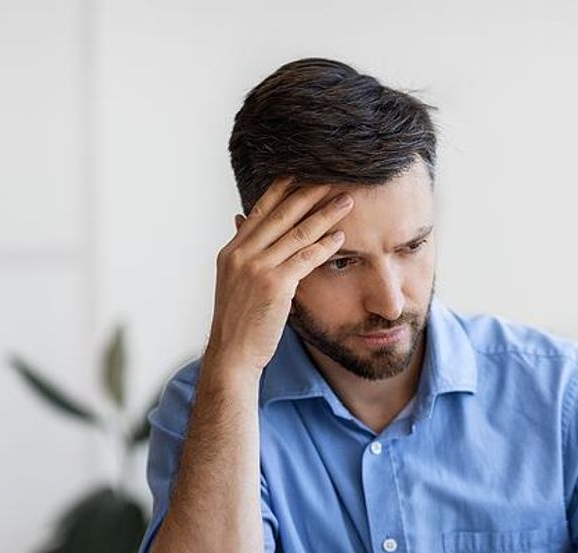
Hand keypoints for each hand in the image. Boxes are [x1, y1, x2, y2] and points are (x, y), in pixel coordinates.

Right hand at [204, 176, 352, 376]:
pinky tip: (341, 236)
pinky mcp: (274, 285)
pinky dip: (325, 246)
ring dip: (325, 214)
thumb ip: (244, 253)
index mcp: (231, 251)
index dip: (281, 190)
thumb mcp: (235, 282)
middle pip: (281, 215)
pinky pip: (305, 258)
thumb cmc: (239, 322)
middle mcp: (241, 255)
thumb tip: (241, 221)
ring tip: (346, 201)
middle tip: (332, 177)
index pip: (260, 211)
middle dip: (308, 193)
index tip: (301, 172)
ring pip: (297, 233)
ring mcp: (257, 268)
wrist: (232, 354)